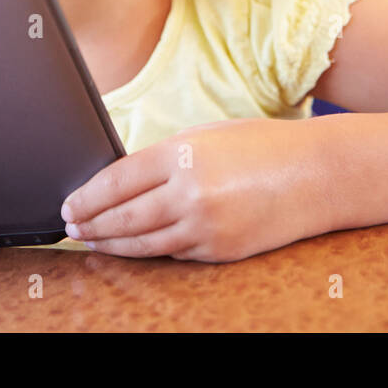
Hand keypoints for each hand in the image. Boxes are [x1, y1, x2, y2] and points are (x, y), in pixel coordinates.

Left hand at [60, 118, 328, 261]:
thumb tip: (121, 180)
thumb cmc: (263, 146)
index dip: (86, 196)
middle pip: (122, 215)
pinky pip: (174, 252)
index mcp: (181, 153)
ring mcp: (205, 225)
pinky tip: (134, 247)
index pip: (116, 180)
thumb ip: (165, 157)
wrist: (318, 174)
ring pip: (142, 242)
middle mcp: (189, 191)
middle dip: (91, 223)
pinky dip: (150, 250)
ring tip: (92, 240)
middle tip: (72, 228)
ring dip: (112, 243)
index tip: (69, 205)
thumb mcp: (207, 136)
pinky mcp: (220, 249)